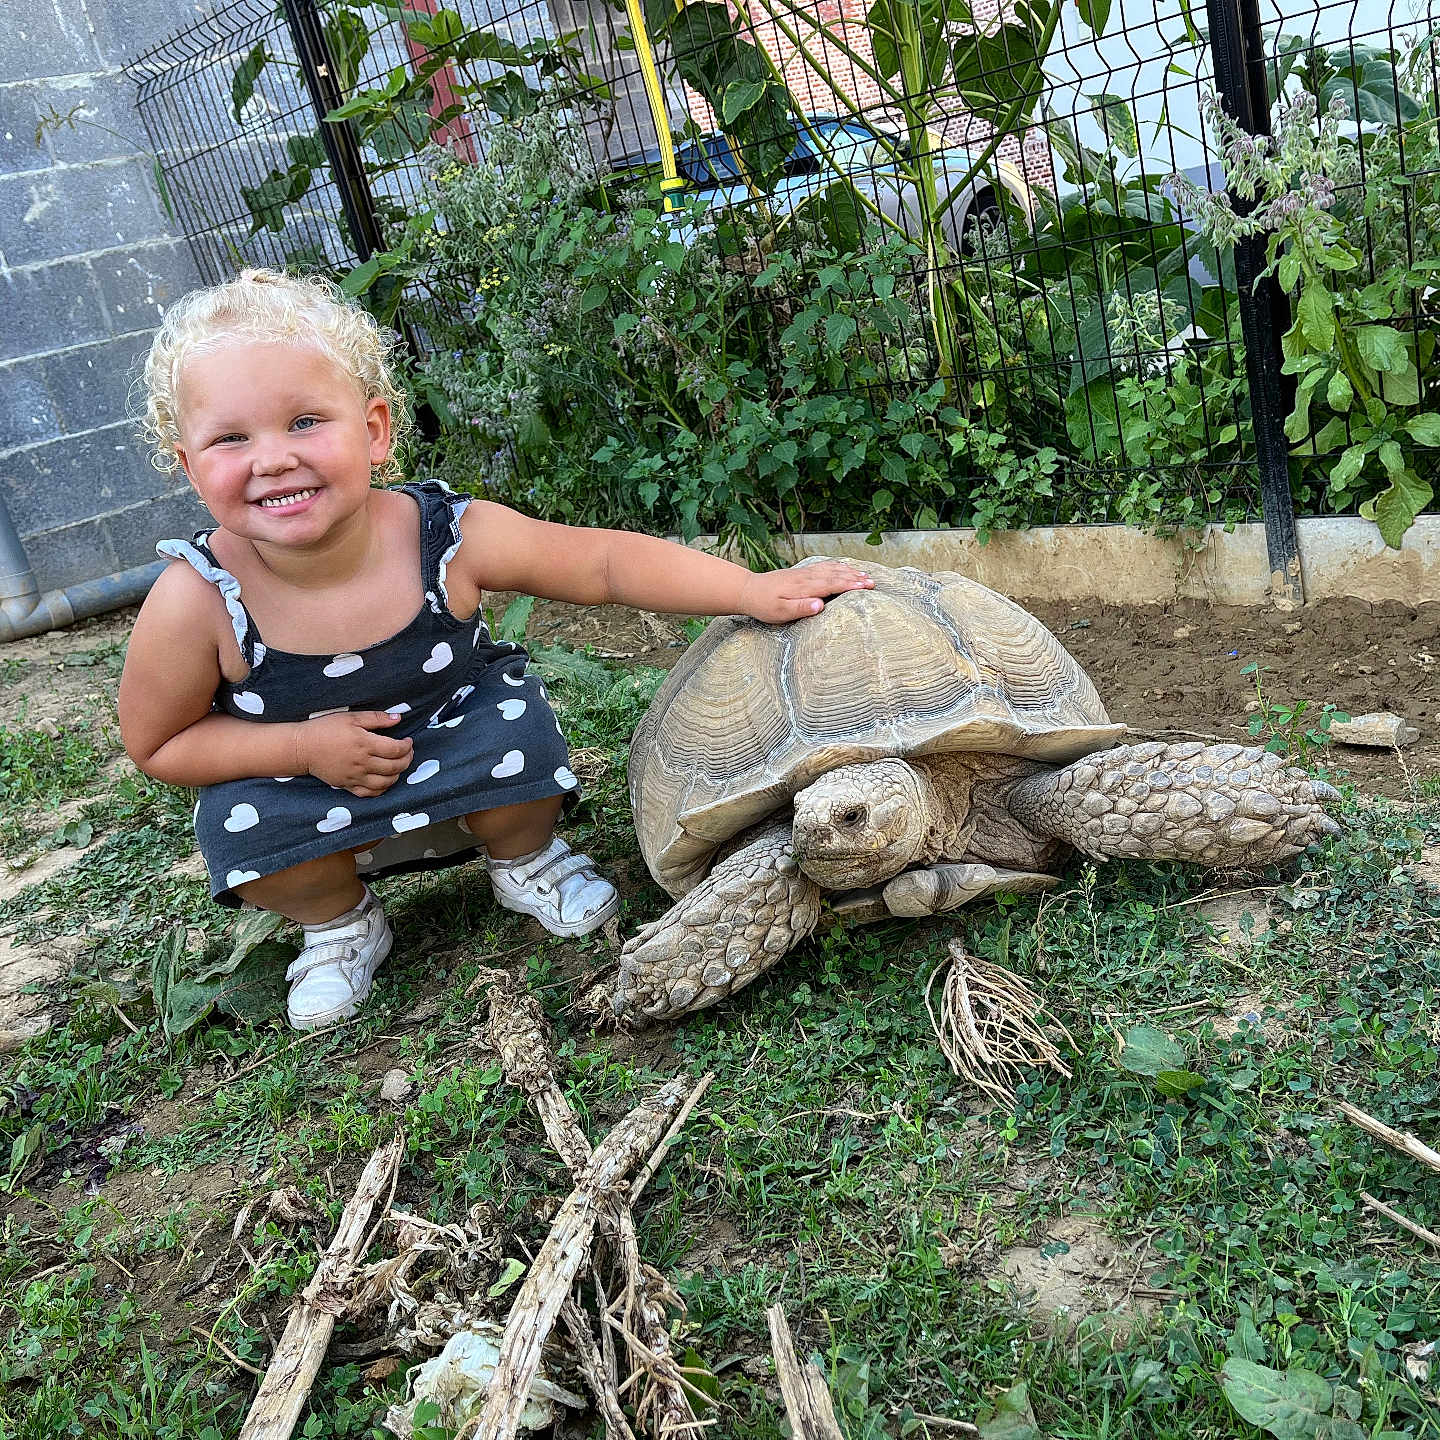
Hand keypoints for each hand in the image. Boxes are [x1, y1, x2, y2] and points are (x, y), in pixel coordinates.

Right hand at [296, 711, 413, 796]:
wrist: (302, 748)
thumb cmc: (325, 729)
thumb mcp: (351, 717)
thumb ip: (376, 718)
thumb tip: (398, 718)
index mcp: (364, 744)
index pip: (396, 749)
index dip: (407, 746)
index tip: (408, 741)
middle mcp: (362, 763)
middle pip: (395, 767)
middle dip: (407, 760)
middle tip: (407, 753)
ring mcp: (355, 777)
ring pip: (386, 783)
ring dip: (397, 774)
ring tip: (398, 765)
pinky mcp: (348, 786)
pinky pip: (370, 793)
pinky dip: (382, 789)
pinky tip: (384, 779)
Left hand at [739, 560, 874, 623]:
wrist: (747, 590)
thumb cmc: (764, 604)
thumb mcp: (780, 612)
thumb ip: (801, 608)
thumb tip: (821, 605)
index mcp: (804, 587)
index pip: (832, 584)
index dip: (850, 585)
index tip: (866, 586)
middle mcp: (806, 577)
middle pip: (835, 575)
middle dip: (855, 577)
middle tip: (873, 581)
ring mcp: (803, 574)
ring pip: (830, 569)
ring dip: (848, 571)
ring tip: (864, 574)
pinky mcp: (800, 573)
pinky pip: (823, 567)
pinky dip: (836, 566)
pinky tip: (842, 567)